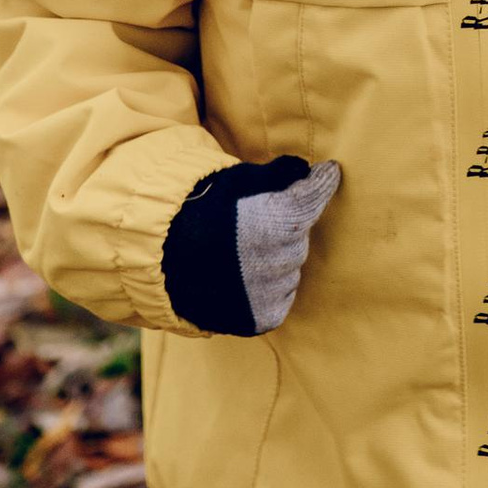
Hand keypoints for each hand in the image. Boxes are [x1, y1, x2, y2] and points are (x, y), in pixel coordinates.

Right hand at [162, 153, 341, 335]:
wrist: (158, 262)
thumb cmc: (198, 213)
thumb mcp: (236, 180)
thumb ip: (276, 175)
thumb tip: (305, 170)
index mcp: (279, 218)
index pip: (314, 196)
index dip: (323, 182)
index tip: (329, 173)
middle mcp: (282, 256)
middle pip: (298, 237)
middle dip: (285, 228)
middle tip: (254, 224)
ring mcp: (274, 290)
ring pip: (290, 269)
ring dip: (275, 260)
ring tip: (240, 255)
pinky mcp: (264, 317)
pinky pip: (280, 297)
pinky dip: (268, 288)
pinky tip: (242, 279)